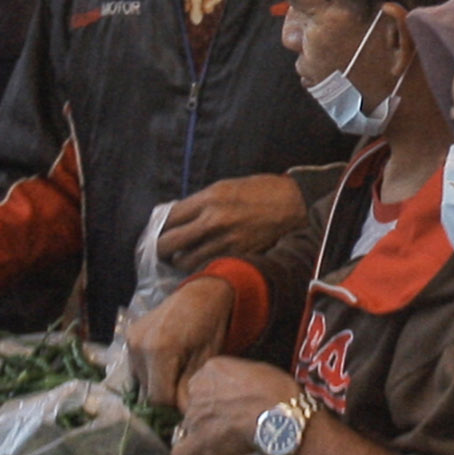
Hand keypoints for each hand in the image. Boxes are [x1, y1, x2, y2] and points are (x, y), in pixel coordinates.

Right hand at [123, 275, 239, 403]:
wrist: (202, 293)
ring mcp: (130, 341)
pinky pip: (137, 368)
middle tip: (183, 393)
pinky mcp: (128, 338)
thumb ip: (188, 388)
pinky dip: (150, 373)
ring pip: (140, 382)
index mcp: (159, 351)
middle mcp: (138, 347)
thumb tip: (182, 415)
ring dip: (156, 385)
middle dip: (165, 397)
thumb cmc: (211, 326)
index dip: (174, 407)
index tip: (187, 406)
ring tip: (176, 377)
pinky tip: (166, 367)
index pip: (158, 399)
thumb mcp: (205, 360)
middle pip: (147, 392)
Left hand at [154, 175, 309, 265]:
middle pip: (169, 242)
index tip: (157, 232)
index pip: (169, 217)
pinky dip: (201, 267)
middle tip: (162, 250)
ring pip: (185, 261)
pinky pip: (208, 268)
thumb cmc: (262, 191)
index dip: (159, 227)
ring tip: (182, 259)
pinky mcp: (238, 257)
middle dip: (161, 248)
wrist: (296, 205)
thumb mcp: (227, 186)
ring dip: (180, 261)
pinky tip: (203, 264)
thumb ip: (202, 202)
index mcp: (209, 198)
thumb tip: (178, 216)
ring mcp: (225, 242)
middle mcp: (213, 220)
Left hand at [170, 358, 295, 454]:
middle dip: (207, 414)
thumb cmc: (276, 392)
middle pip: (194, 403)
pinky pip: (180, 452)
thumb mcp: (258, 369)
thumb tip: (243, 387)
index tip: (229, 403)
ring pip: (188, 426)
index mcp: (211, 369)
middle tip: (229, 422)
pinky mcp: (197, 441)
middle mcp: (197, 389)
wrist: (278, 415)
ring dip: (202, 433)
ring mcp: (194, 416)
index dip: (216, 395)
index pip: (204, 383)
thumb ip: (240, 377)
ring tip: (225, 441)